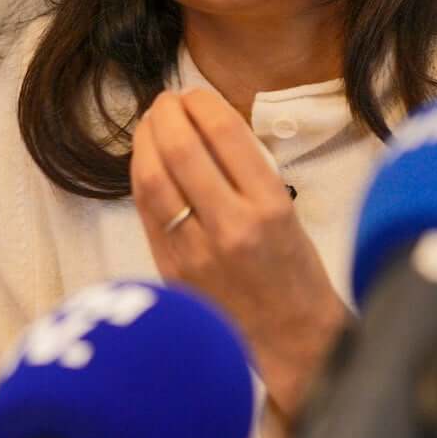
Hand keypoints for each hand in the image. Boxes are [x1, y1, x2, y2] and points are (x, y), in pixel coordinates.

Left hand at [131, 89, 349, 424]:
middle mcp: (232, 227)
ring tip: (151, 125)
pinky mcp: (172, 271)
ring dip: (146, 141)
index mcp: (271, 207)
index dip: (202, 104)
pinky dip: (141, 177)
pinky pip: (147, 212)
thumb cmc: (295, 275)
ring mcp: (197, 252)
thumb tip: (204, 125)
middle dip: (167, 114)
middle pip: (182, 149)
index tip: (195, 95)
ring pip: (154, 179)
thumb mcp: (287, 213)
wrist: (291, 342)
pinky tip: (145, 162)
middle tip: (166, 102)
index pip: (226, 134)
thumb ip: (246, 173)